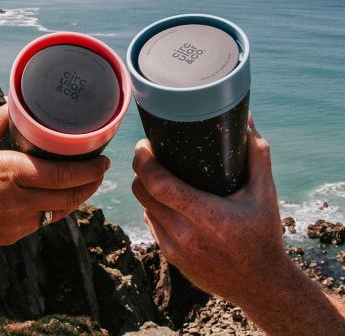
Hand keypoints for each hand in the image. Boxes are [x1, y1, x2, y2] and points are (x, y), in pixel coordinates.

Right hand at [0, 104, 108, 252]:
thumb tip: (14, 103)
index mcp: (12, 173)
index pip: (65, 175)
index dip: (91, 170)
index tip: (104, 161)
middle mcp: (20, 201)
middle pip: (71, 196)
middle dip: (92, 184)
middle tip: (101, 171)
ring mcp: (17, 223)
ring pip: (61, 211)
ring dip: (78, 198)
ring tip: (86, 183)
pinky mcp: (12, 236)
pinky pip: (44, 222)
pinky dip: (57, 209)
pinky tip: (57, 198)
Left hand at [132, 114, 283, 302]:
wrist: (261, 285)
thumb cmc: (264, 236)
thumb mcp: (265, 193)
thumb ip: (256, 154)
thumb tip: (246, 120)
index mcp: (207, 217)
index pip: (158, 184)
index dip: (144, 160)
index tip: (144, 144)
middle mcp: (185, 236)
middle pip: (142, 193)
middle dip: (141, 170)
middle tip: (151, 154)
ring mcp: (174, 250)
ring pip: (143, 208)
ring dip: (146, 188)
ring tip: (160, 174)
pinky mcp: (171, 258)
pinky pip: (151, 224)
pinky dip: (153, 207)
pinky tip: (168, 200)